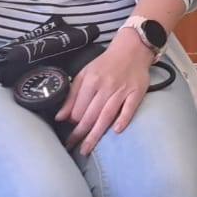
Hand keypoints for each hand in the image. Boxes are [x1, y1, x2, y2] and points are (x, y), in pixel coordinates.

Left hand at [56, 30, 152, 153]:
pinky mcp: (137, 92)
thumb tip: (60, 117)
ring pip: (106, 115)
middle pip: (90, 115)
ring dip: (96, 134)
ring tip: (86, 148)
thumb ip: (72, 95)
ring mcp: (122, 90)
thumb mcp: (85, 74)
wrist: (132, 48)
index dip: (72, 123)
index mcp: (91, 81)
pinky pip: (129, 108)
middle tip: (72, 147)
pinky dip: (123, 119)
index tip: (69, 135)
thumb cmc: (106, 64)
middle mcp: (105, 86)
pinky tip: (116, 131)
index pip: (78, 108)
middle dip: (80, 134)